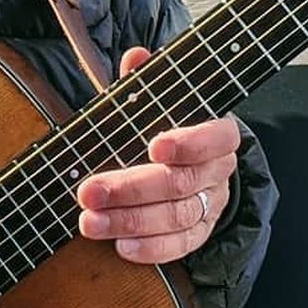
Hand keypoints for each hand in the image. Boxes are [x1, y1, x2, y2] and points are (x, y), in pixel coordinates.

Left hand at [75, 46, 239, 263]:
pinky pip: (180, 246)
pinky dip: (151, 249)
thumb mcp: (157, 102)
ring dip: (131, 221)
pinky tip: (120, 247)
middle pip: (181, 183)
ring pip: (177, 217)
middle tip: (90, 192)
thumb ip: (146, 84)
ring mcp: (210, 205)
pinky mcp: (199, 233)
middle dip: (131, 189)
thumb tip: (136, 57)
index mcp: (216, 133)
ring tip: (90, 222)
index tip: (155, 146)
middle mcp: (218, 171)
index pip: (216, 137)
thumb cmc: (166, 126)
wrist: (190, 162)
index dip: (190, 143)